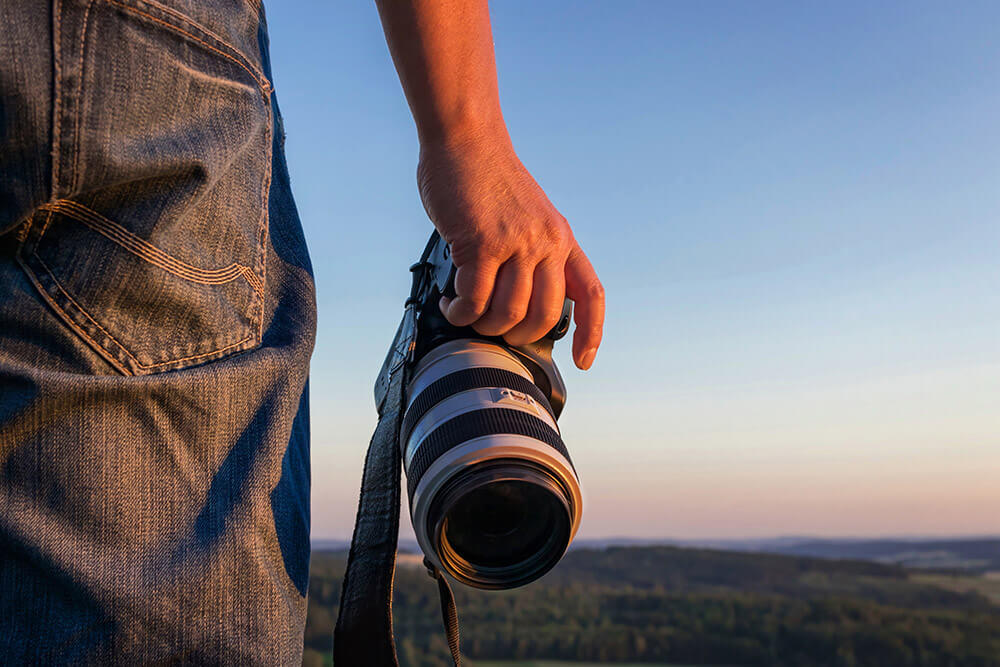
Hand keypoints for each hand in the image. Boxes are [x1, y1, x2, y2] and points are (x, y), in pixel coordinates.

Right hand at [417, 130, 604, 369]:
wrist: (466, 139)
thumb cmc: (489, 180)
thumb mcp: (529, 217)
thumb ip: (530, 254)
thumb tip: (513, 303)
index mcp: (562, 239)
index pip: (591, 294)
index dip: (591, 332)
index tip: (584, 361)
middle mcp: (546, 243)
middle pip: (541, 316)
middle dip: (514, 335)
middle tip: (491, 327)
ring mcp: (516, 243)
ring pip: (506, 313)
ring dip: (482, 324)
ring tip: (464, 312)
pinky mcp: (482, 243)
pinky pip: (473, 299)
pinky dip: (459, 310)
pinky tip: (450, 302)